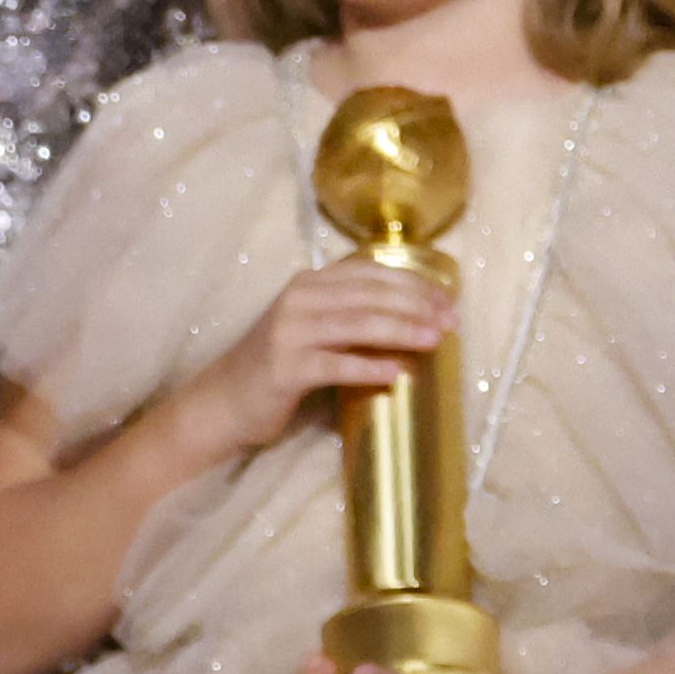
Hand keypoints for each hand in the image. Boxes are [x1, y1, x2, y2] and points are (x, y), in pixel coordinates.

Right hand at [178, 255, 453, 464]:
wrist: (224, 401)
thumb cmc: (277, 367)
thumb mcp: (312, 326)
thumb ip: (348, 313)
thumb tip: (412, 316)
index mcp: (309, 283)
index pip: (370, 272)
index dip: (413, 284)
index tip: (447, 301)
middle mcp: (299, 298)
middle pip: (369, 295)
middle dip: (416, 306)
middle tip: (450, 322)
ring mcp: (290, 332)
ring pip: (358, 324)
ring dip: (402, 331)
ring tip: (434, 340)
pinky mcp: (286, 367)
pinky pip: (336, 364)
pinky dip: (369, 366)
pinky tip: (397, 372)